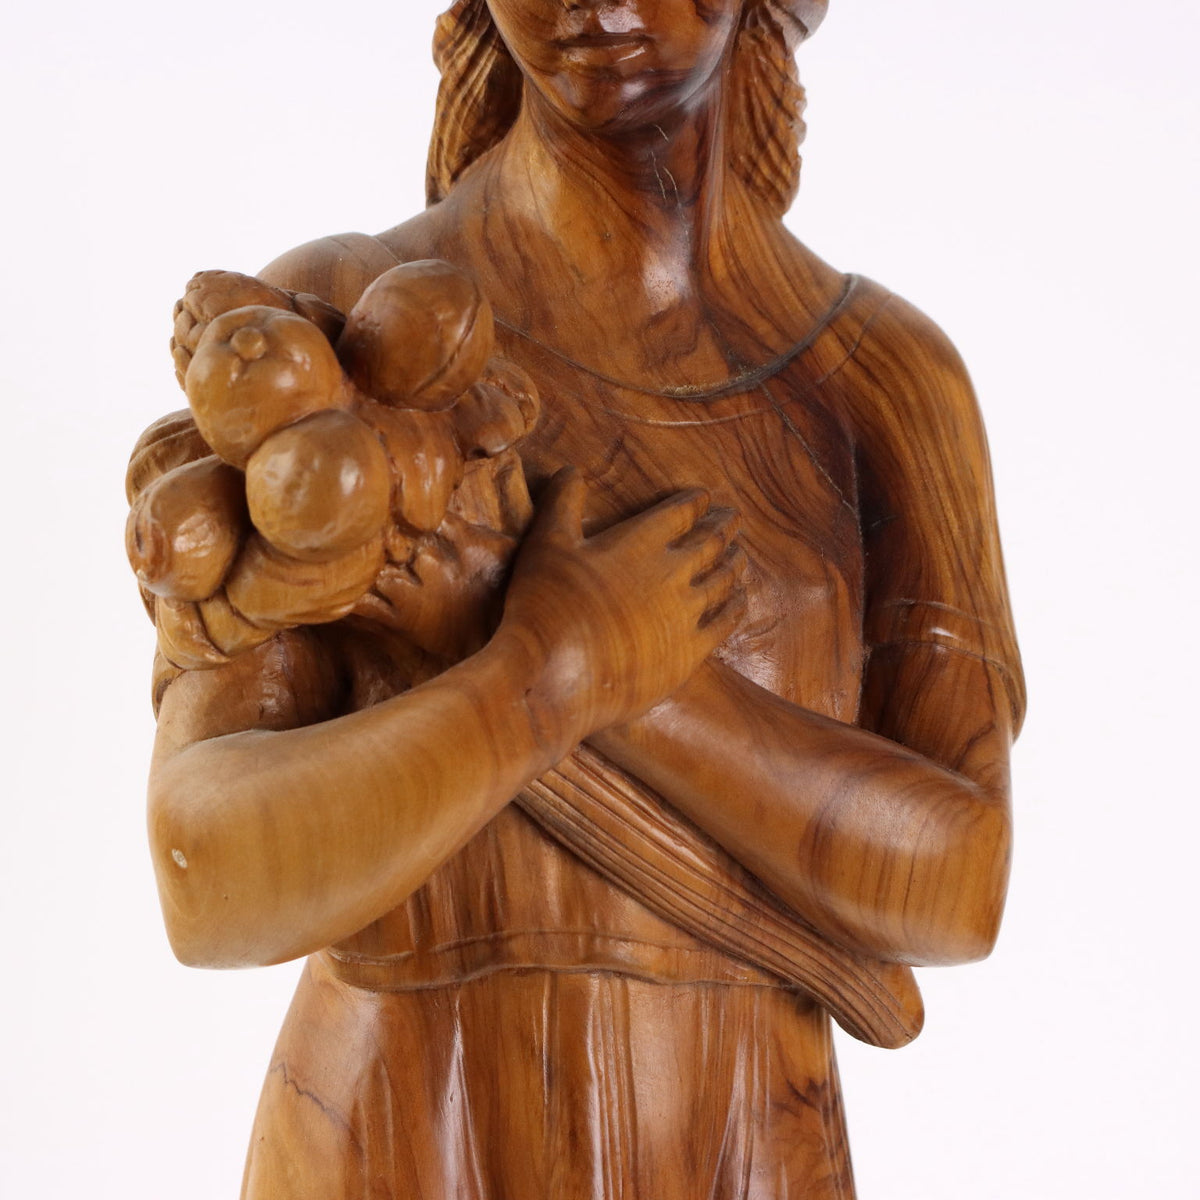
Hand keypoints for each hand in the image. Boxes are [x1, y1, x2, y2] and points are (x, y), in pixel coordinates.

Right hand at [497, 468, 746, 751]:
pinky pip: (726, 621)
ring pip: (724, 579)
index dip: (696, 502)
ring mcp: (686, 612)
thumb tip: (570, 470)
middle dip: (724, 526)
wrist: (554, 675)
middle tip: (734, 517)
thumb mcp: (546, 543)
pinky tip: (740, 599)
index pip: (681, 511)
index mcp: (641, 540)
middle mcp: (672, 571)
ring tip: (740, 555)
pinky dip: (737, 605)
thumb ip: (562, 503)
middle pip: (711, 541)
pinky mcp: (692, 651)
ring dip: (735, 563)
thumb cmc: (544, 606)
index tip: (706, 497)